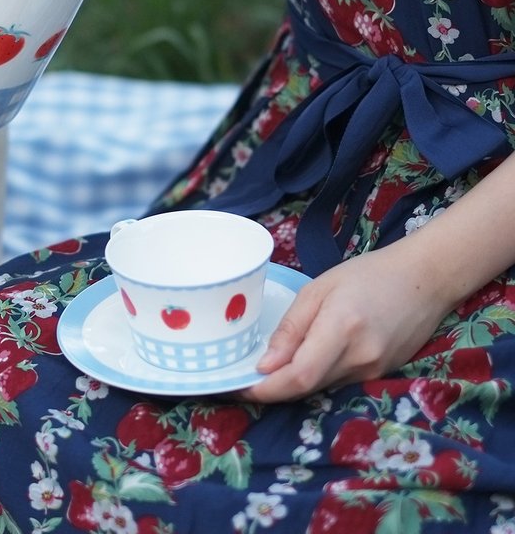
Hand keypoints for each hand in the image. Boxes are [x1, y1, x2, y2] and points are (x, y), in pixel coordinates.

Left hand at [239, 244, 451, 403]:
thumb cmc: (368, 275)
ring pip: (320, 388)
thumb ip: (291, 328)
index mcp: (341, 328)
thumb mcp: (318, 289)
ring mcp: (374, 371)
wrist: (425, 279)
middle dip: (271, 389)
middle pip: (306, 388)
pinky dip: (314, 378)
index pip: (298, 376)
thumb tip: (265, 365)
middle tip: (241, 379)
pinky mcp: (381, 375)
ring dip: (291, 385)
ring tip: (265, 370)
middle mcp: (360, 358)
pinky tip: (299, 364)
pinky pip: (337, 384)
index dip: (266, 388)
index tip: (237, 385)